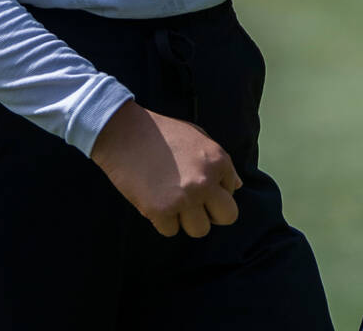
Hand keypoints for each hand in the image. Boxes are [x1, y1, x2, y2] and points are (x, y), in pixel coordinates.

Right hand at [91, 100, 241, 237]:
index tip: (196, 181)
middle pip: (227, 217)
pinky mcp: (161, 211)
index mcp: (218, 160)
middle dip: (212, 213)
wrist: (124, 132)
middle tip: (194, 204)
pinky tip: (154, 199)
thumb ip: (220, 163)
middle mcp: (205, 181)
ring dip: (187, 219)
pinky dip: (162, 220)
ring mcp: (184, 198)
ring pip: (200, 230)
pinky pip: (171, 231)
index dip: (215, 190)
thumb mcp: (198, 137)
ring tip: (171, 199)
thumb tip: (238, 186)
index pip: (232, 191)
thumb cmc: (162, 133)